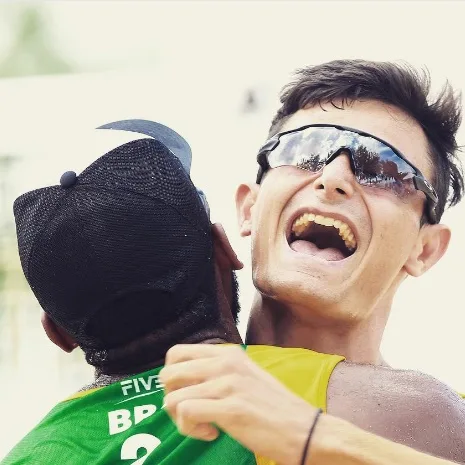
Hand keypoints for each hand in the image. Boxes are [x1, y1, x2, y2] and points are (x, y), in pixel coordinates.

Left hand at [159, 344, 318, 464]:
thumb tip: (185, 381)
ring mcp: (228, 384)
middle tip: (190, 412)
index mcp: (229, 353)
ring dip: (180, 419)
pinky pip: (186, 413)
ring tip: (204, 426)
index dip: (173, 378)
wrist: (306, 431)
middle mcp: (226, 362)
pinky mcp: (231, 408)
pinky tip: (212, 434)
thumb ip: (219, 372)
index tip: (187, 394)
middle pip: (168, 373)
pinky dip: (191, 430)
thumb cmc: (275, 408)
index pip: (177, 353)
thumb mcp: (246, 377)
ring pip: (173, 397)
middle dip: (171, 397)